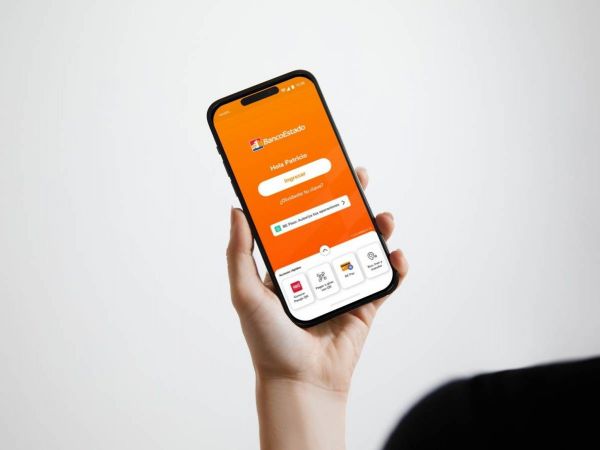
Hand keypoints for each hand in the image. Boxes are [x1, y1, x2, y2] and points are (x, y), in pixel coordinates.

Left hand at [226, 167, 407, 448]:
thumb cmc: (268, 341)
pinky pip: (383, 281)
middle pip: (337, 227)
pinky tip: (396, 255)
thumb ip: (239, 252)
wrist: (300, 382)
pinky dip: (395, 267)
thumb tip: (236, 209)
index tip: (319, 170)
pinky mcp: (364, 305)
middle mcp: (316, 270)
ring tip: (382, 217)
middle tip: (358, 177)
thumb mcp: (245, 293)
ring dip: (376, 229)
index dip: (312, 195)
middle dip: (350, 201)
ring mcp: (342, 286)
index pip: (302, 220)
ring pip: (363, 248)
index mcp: (289, 264)